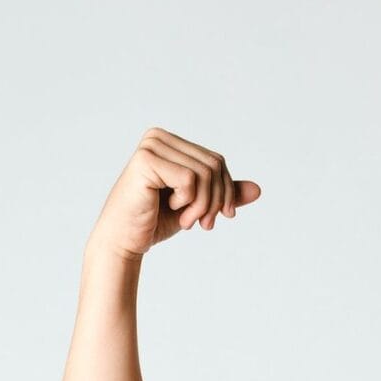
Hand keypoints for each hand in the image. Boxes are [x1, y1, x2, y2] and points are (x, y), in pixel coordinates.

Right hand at [90, 127, 260, 260]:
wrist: (122, 242)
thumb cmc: (153, 222)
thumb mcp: (195, 206)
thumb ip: (222, 195)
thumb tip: (258, 190)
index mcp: (169, 142)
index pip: (216, 160)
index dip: (225, 191)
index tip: (217, 218)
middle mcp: (158, 137)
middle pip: (214, 164)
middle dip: (216, 200)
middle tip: (204, 224)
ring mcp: (151, 146)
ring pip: (205, 172)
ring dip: (203, 205)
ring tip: (187, 221)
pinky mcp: (146, 160)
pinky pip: (191, 179)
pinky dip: (188, 202)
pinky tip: (173, 211)